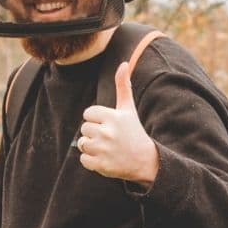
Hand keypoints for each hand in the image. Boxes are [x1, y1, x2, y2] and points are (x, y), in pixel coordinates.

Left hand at [78, 60, 158, 184]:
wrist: (144, 160)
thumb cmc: (134, 132)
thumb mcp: (128, 109)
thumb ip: (123, 86)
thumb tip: (124, 63)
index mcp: (113, 117)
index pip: (88, 113)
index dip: (96, 119)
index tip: (109, 125)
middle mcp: (108, 132)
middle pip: (84, 128)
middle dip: (93, 133)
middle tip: (109, 138)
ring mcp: (104, 149)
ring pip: (82, 144)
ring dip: (91, 147)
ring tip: (106, 148)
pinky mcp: (101, 165)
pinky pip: (83, 159)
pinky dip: (91, 160)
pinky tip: (104, 158)